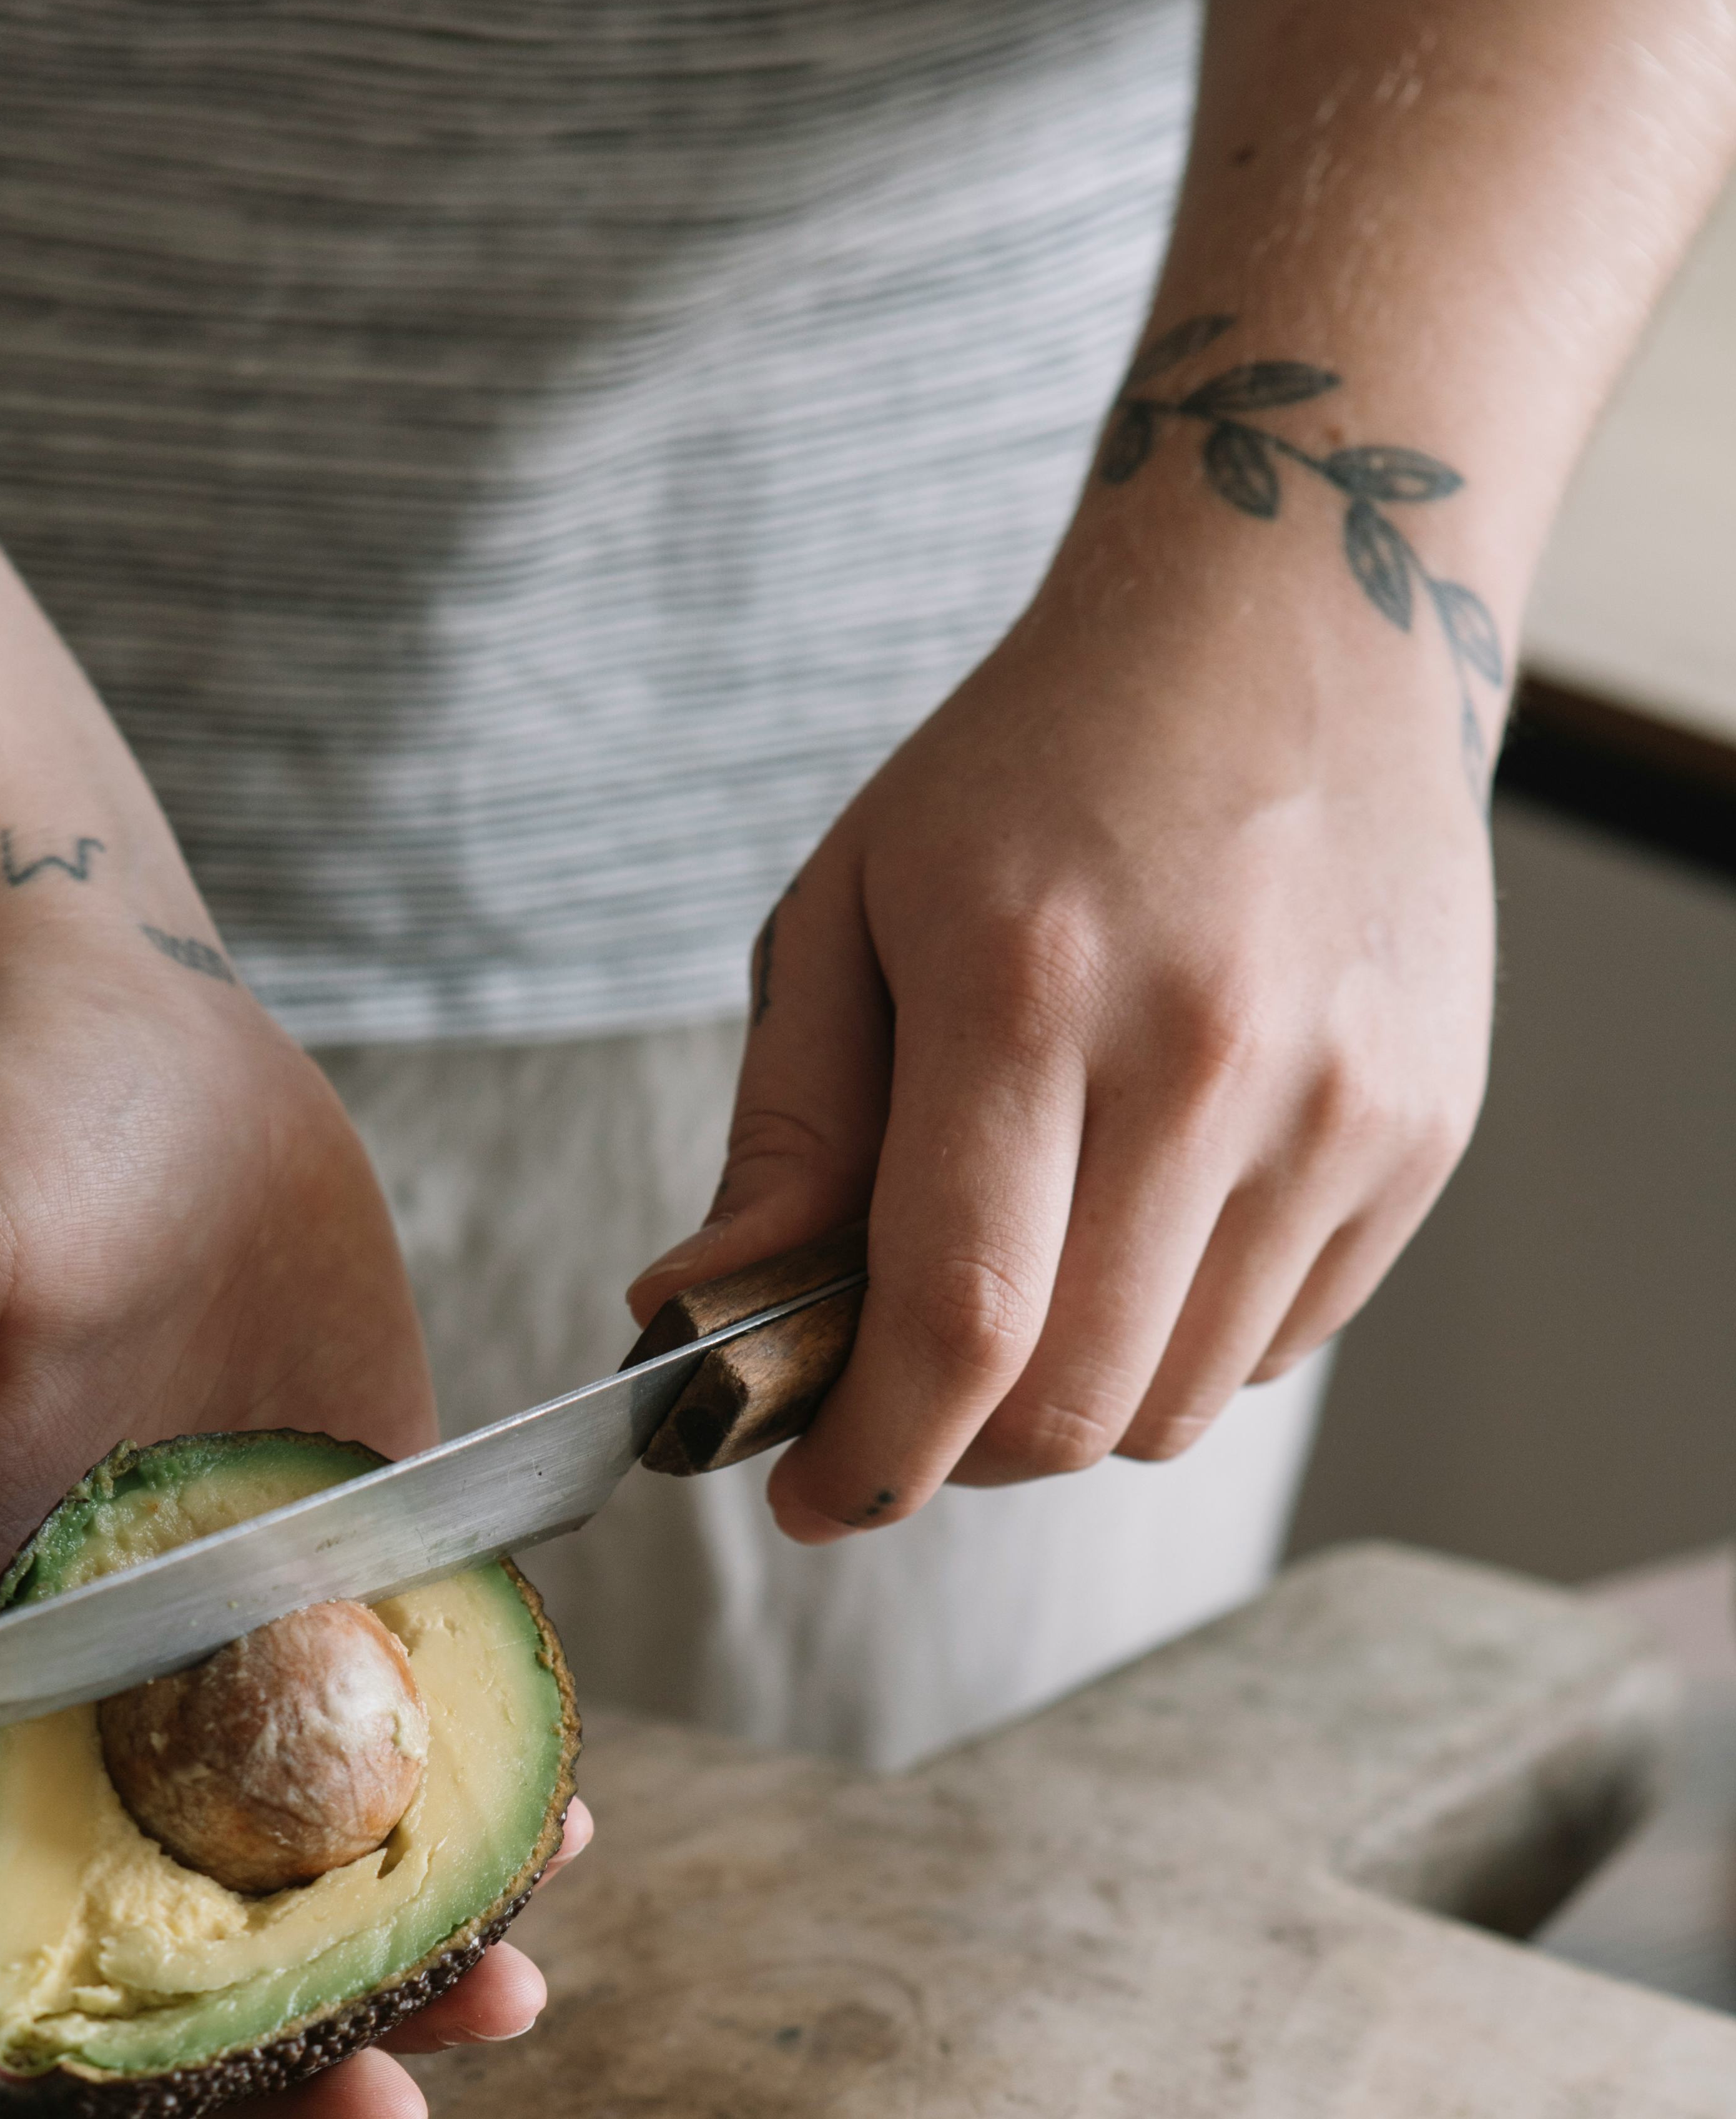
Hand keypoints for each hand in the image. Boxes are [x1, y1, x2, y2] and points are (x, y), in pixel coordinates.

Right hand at [0, 928, 586, 2118]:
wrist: (122, 1013)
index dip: (9, 2051)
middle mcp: (88, 1671)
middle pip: (162, 1925)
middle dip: (258, 2055)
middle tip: (377, 2116)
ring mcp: (227, 1630)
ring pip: (305, 1857)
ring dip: (394, 1958)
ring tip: (505, 2000)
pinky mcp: (350, 1560)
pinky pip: (416, 1719)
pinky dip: (479, 1802)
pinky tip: (553, 1839)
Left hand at [628, 514, 1495, 1535]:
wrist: (1296, 620)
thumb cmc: (1038, 775)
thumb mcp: (852, 912)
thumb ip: (784, 1136)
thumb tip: (696, 1317)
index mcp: (1029, 986)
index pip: (958, 1326)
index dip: (869, 1456)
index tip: (804, 1498)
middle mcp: (1209, 1052)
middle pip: (1073, 1405)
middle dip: (956, 1456)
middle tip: (896, 1409)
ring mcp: (1341, 1102)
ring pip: (1175, 1405)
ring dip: (1068, 1407)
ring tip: (1022, 1292)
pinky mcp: (1422, 1131)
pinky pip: (1275, 1345)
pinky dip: (1179, 1343)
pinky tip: (1141, 1229)